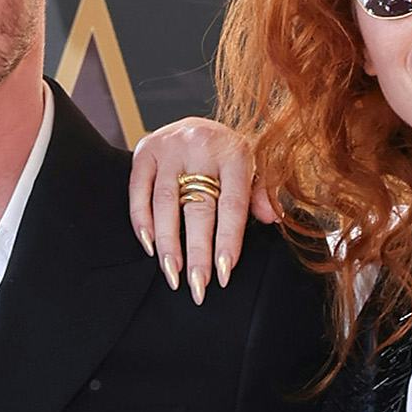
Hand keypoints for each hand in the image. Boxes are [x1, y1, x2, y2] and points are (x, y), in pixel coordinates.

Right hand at [127, 118, 276, 301]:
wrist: (195, 125)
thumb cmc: (225, 156)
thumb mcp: (251, 168)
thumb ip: (261, 193)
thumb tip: (272, 218)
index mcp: (235, 152)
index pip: (232, 204)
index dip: (228, 241)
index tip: (223, 272)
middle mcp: (201, 146)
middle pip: (198, 207)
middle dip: (197, 252)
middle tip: (197, 285)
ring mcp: (170, 147)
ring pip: (165, 203)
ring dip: (168, 243)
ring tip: (172, 273)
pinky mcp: (144, 150)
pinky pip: (139, 192)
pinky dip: (142, 221)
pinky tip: (150, 246)